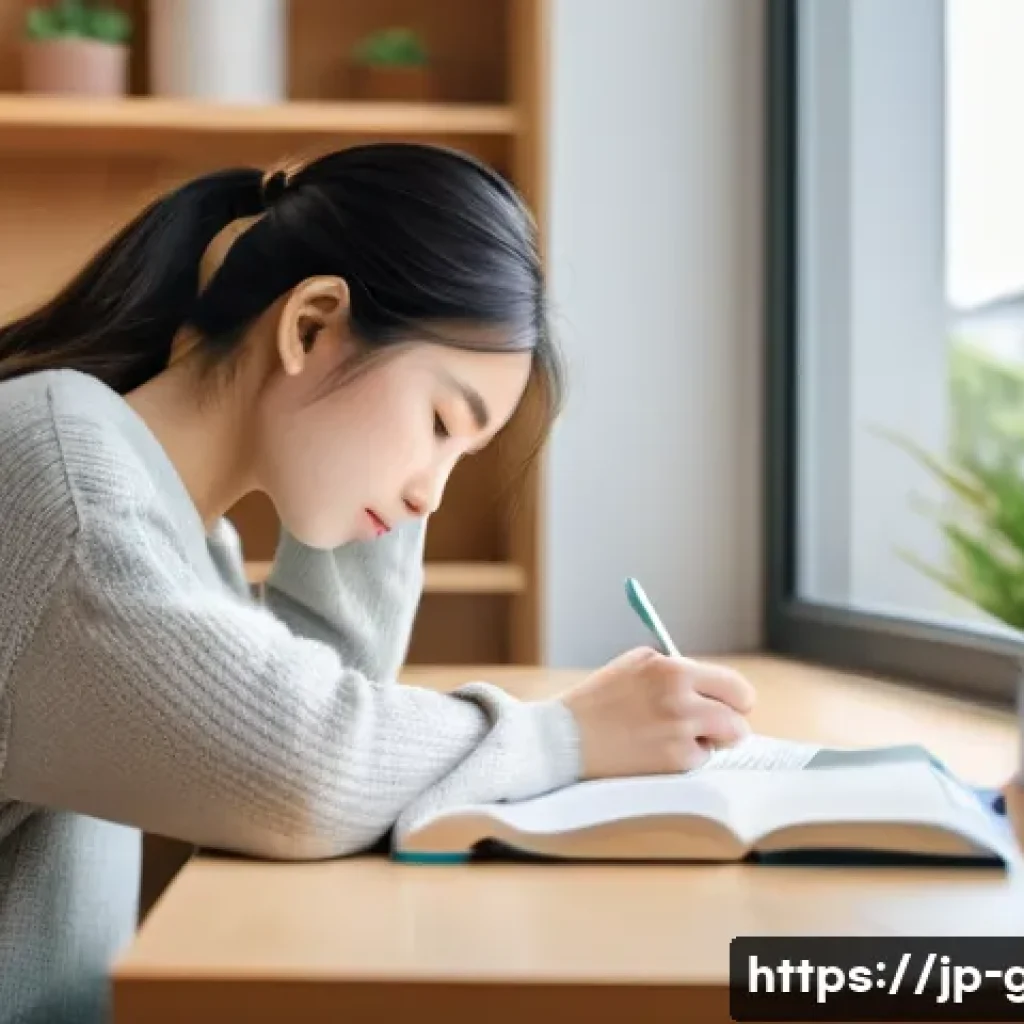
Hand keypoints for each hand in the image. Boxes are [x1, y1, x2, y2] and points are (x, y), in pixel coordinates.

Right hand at [560, 647, 755, 778]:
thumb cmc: (599, 700)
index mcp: (672, 669)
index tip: (732, 703)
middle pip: (739, 715)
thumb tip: (714, 683)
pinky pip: (701, 758)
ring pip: (727, 739)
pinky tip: (659, 750)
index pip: (734, 684)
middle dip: (731, 720)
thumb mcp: (636, 665)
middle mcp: (681, 698)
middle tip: (716, 726)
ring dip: (711, 739)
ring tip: (679, 735)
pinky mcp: (674, 761)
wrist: (567, 737)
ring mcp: (679, 731)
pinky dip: (687, 757)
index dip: (737, 697)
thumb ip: (676, 669)